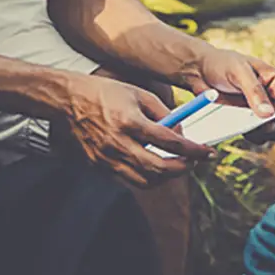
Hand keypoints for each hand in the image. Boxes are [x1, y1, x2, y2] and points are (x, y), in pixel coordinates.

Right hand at [59, 75, 212, 186]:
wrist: (66, 100)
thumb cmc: (104, 92)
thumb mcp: (138, 93)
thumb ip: (162, 113)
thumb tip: (181, 133)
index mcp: (130, 122)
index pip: (171, 143)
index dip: (194, 150)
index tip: (208, 153)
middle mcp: (119, 144)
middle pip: (160, 169)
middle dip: (183, 169)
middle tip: (193, 162)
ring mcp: (107, 159)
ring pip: (145, 181)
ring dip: (165, 177)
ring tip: (174, 166)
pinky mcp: (98, 167)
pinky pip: (128, 180)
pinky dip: (145, 177)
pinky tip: (151, 166)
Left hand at [179, 48, 274, 143]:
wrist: (199, 71)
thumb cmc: (222, 64)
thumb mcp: (239, 72)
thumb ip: (254, 91)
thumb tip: (269, 114)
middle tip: (268, 123)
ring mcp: (263, 113)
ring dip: (270, 134)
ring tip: (254, 127)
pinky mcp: (249, 123)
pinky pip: (261, 137)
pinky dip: (256, 137)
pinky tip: (244, 130)